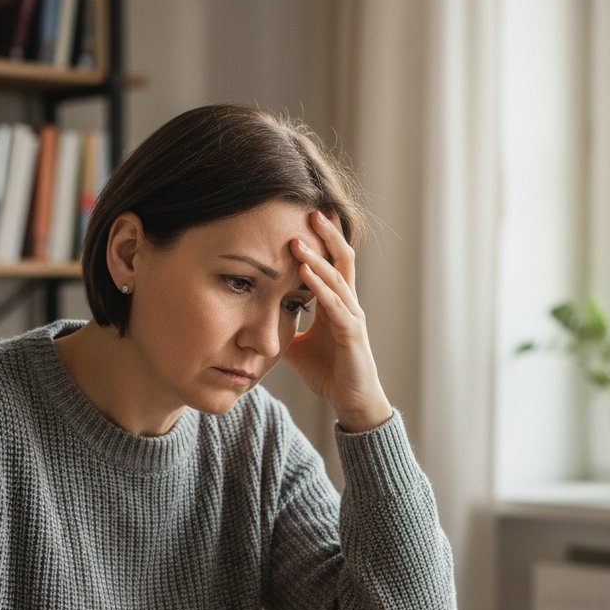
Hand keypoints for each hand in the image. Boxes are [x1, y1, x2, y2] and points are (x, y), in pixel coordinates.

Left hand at [284, 210, 393, 432]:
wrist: (351, 402)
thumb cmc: (329, 372)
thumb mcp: (297, 344)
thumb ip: (284, 325)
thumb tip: (257, 315)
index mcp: (337, 303)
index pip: (333, 261)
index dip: (323, 237)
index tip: (307, 212)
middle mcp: (348, 304)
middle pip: (342, 259)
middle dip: (327, 233)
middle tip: (310, 207)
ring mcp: (352, 318)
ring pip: (337, 278)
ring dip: (317, 257)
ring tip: (298, 238)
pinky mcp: (351, 335)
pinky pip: (335, 306)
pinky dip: (320, 288)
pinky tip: (304, 273)